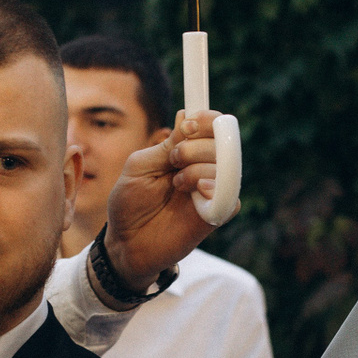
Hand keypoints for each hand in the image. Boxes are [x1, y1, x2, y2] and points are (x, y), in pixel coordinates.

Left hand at [100, 110, 223, 290]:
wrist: (126, 243)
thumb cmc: (129, 204)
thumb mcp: (140, 167)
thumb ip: (165, 145)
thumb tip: (187, 115)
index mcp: (185, 152)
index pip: (211, 126)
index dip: (206, 120)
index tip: (187, 126)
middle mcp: (202, 168)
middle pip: (223, 142)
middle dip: (197, 146)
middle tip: (174, 160)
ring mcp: (210, 191)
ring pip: (228, 166)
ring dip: (201, 168)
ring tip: (178, 183)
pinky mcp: (215, 215)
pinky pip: (231, 197)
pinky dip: (216, 190)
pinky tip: (197, 194)